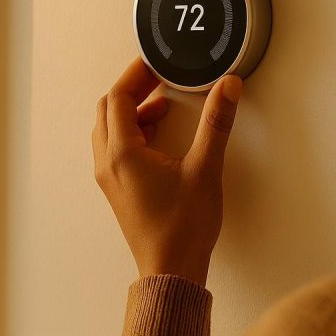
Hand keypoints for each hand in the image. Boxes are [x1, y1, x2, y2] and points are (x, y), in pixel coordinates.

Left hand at [91, 57, 242, 286]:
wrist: (171, 271)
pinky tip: (160, 137)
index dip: (135, 75)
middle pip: (107, 111)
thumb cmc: (184, 227)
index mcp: (122, 154)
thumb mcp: (204, 169)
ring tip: (164, 106)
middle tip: (159, 78)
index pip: (117, 98)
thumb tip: (227, 86)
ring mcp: (110, 179)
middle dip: (131, 90)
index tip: (155, 63)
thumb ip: (216, 123)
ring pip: (109, 131)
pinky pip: (115, 150)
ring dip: (132, 112)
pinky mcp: (118, 191)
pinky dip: (133, 133)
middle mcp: (108, 164)